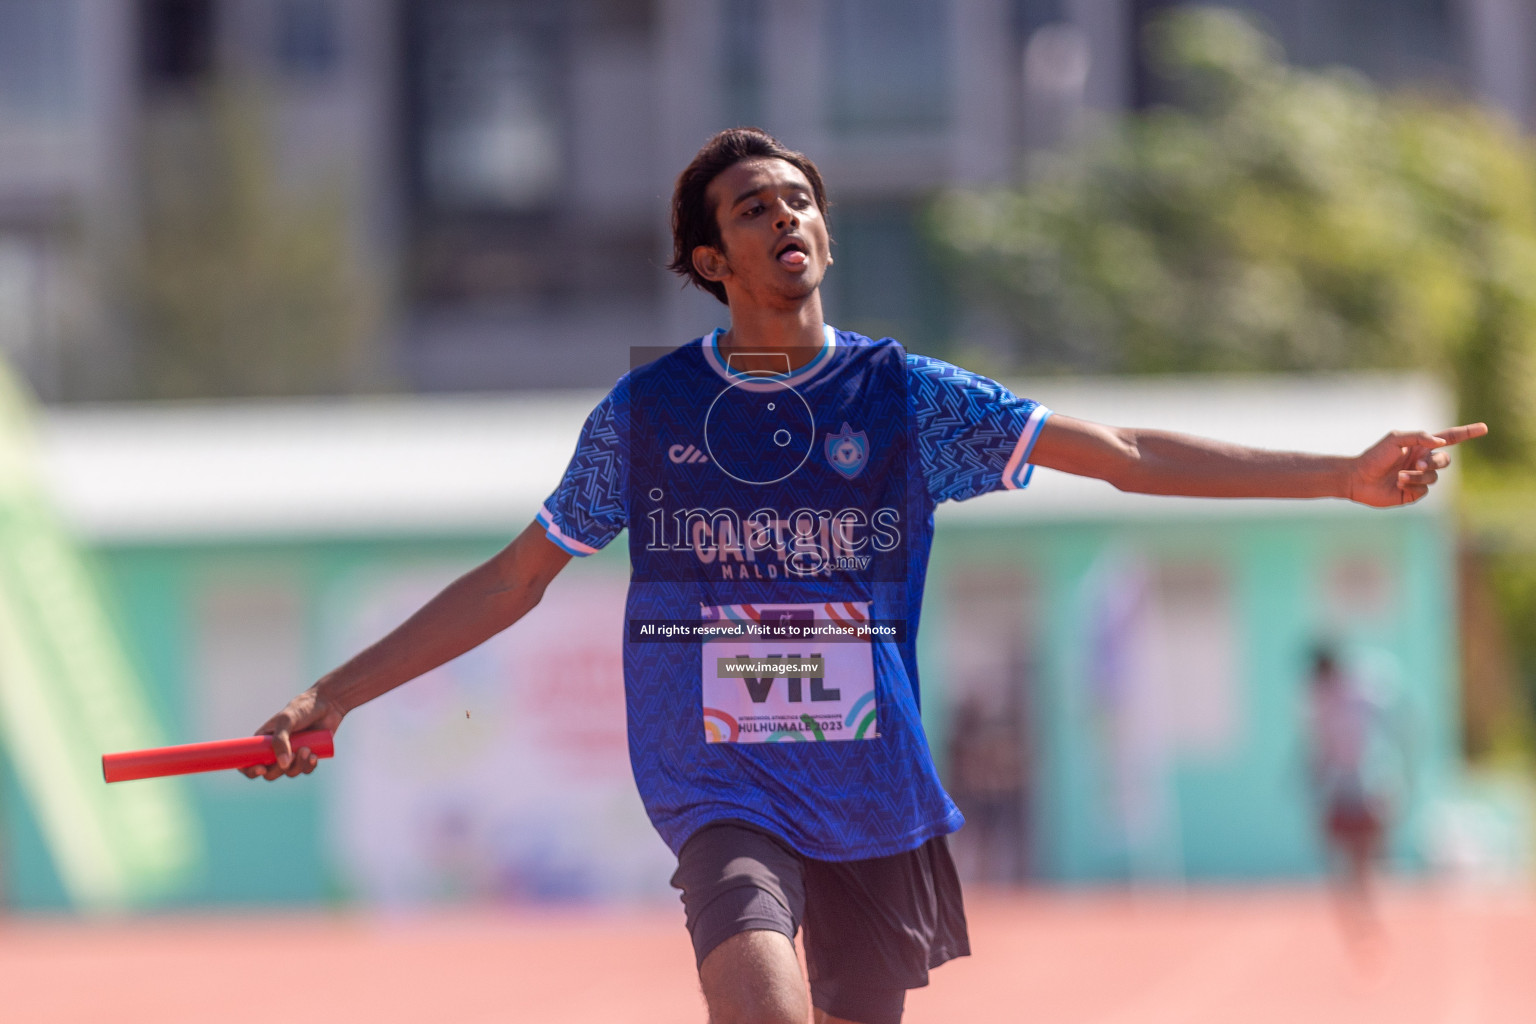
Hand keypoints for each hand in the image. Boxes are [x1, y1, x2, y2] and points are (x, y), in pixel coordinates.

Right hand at [242, 685, 345, 780]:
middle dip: (280, 769)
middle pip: (270, 773)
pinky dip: (309, 766)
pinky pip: (305, 770)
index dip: (250, 770)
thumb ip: (281, 740)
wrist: (327, 704)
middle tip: (294, 754)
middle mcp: (275, 751)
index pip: (247, 762)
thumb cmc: (302, 708)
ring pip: (289, 773)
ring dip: (298, 766)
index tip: (261, 768)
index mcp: (262, 742)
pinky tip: (315, 756)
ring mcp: (291, 755)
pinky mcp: (307, 756)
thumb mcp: (286, 720)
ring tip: (308, 749)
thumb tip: (283, 764)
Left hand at [1346, 423, 1486, 506]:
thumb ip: (1419, 437)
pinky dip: (1413, 486)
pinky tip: (1398, 485)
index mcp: (1420, 446)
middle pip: (1445, 460)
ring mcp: (1419, 478)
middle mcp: (1422, 461)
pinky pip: (1425, 490)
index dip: (1467, 433)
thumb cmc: (1374, 456)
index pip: (1449, 438)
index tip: (1485, 428)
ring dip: (1418, 476)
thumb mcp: (1395, 439)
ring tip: (1399, 477)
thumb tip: (1440, 442)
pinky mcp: (1414, 493)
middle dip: (1434, 462)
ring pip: (1434, 477)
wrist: (1358, 478)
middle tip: (1418, 463)